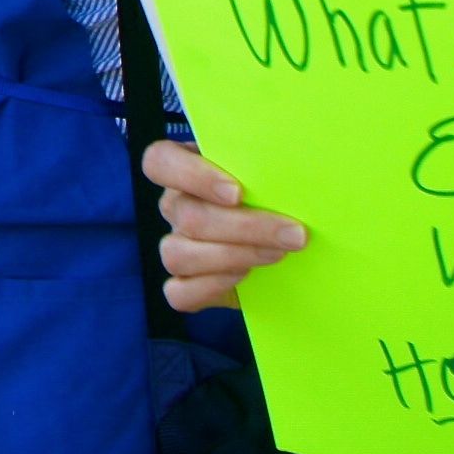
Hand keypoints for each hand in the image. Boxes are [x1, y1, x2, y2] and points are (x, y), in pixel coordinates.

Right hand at [145, 138, 307, 311]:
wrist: (288, 242)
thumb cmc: (278, 197)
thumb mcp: (272, 174)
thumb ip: (268, 166)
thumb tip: (289, 167)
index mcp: (184, 168)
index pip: (159, 161)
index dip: (191, 175)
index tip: (237, 192)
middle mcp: (175, 206)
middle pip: (187, 215)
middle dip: (245, 227)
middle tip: (293, 233)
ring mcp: (175, 245)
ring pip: (179, 255)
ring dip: (235, 256)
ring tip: (278, 254)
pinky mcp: (184, 285)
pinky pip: (179, 292)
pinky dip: (212, 286)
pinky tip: (246, 277)